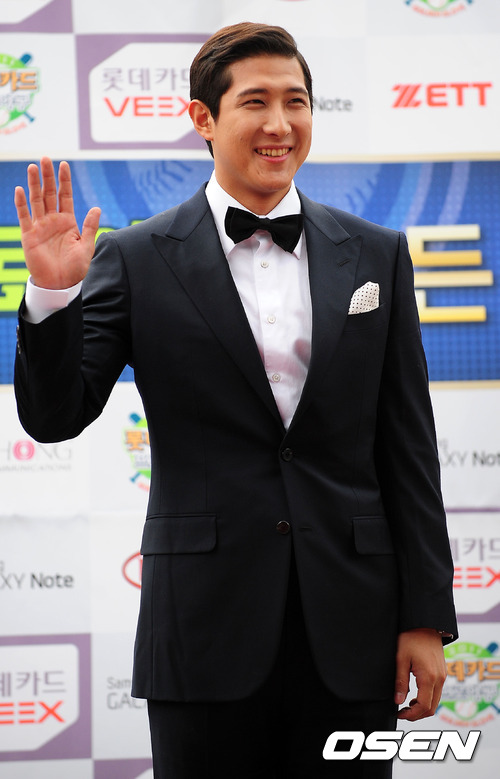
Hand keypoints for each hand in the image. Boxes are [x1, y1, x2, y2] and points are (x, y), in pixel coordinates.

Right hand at [14, 157, 100, 289]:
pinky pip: (25, 216)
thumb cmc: (75, 268)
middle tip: (45, 158)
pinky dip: (22, 203)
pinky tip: (20, 189)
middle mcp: (53, 221)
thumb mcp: (86, 246)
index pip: (65, 196)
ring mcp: (40, 226)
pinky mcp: (29, 236)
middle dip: (47, 176)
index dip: (64, 180)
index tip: (64, 164)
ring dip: (34, 184)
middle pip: (49, 193)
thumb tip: (97, 208)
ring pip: (36, 200)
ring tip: (32, 167)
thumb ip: (90, 226)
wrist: (61, 284)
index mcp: (68, 221)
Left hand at [394, 628, 446, 720]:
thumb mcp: (401, 658)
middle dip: (417, 714)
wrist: (425, 624)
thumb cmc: (411, 638)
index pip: (424, 706)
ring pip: (436, 702)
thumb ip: (400, 681)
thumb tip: (398, 700)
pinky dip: (427, 699)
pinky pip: (437, 692)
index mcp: (429, 677)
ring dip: (422, 707)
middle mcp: (439, 679)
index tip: (400, 714)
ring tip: (406, 705)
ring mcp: (443, 676)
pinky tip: (415, 696)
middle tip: (402, 713)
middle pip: (432, 708)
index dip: (411, 714)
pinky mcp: (442, 673)